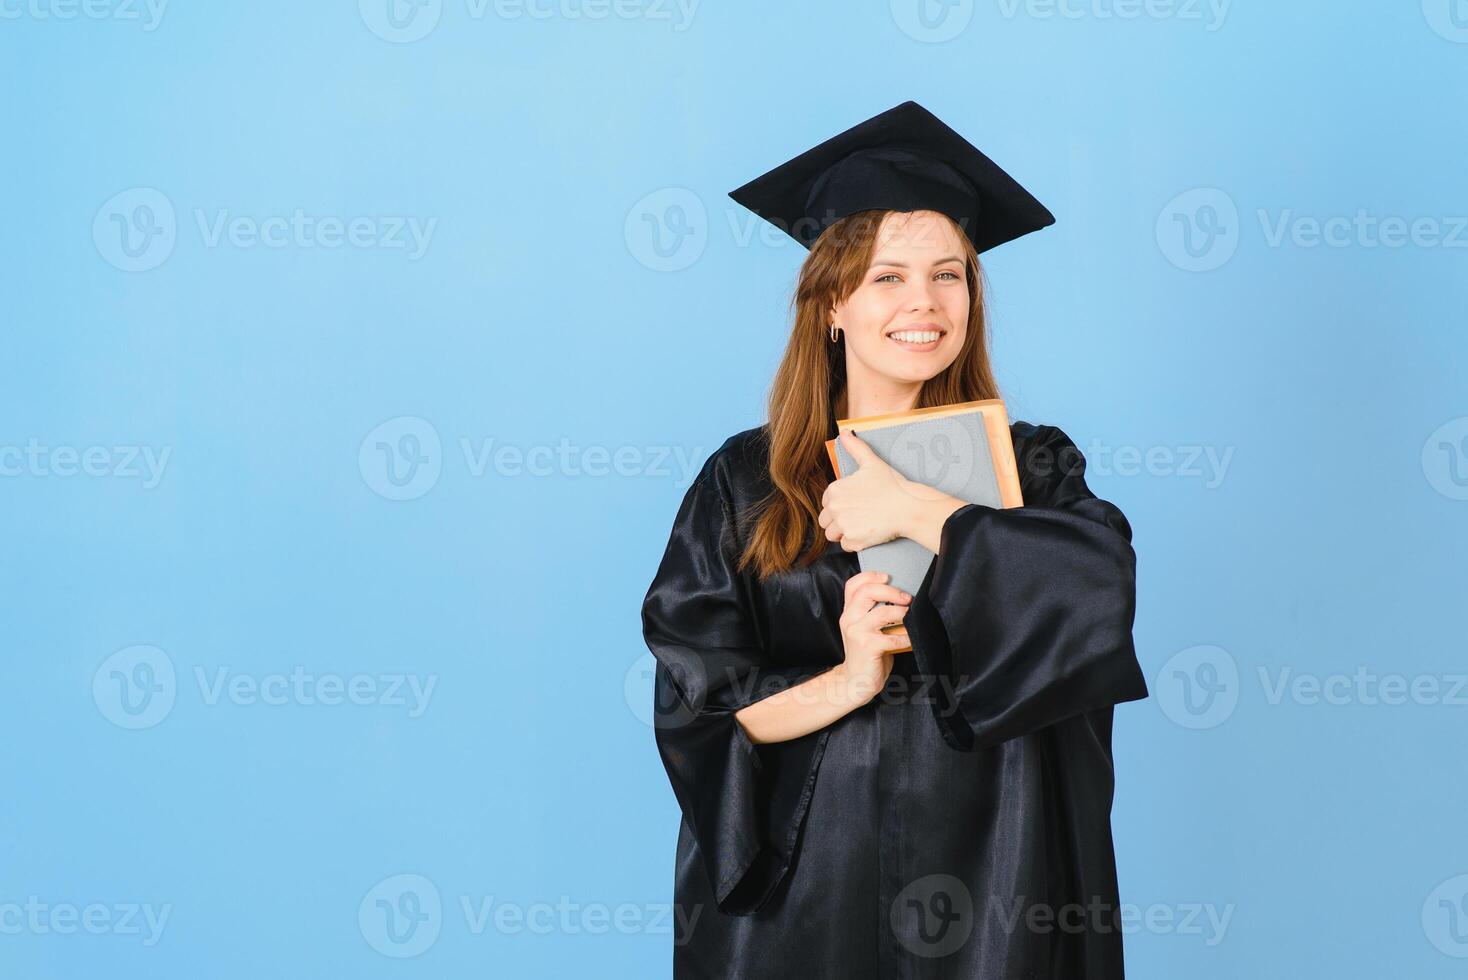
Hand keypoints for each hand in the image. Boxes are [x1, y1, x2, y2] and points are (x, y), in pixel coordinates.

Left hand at [819, 430, 919, 551]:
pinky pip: (845, 546)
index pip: (826, 503)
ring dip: (844, 532)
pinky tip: (868, 533)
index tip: (855, 503)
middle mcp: (834, 508)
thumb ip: (855, 448)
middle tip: (859, 515)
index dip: (840, 504)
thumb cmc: (892, 485)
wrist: (909, 507)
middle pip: (826, 521)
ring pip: (833, 534)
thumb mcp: (872, 462)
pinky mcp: (853, 541)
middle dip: (838, 520)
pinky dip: (855, 542)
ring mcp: (843, 526)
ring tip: (862, 524)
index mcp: (834, 490)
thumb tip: (844, 432)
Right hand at [836, 570, 911, 703]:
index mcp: (848, 612)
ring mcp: (856, 633)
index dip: (870, 576)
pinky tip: (911, 640)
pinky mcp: (867, 647)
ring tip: (912, 617)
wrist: (854, 681)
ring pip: (882, 613)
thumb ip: (873, 612)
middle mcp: (848, 619)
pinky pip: (892, 638)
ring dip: (903, 614)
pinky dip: (906, 638)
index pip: (853, 585)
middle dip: (891, 591)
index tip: (888, 576)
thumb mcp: (865, 629)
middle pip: (867, 592)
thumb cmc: (867, 653)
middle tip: (907, 598)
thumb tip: (901, 596)